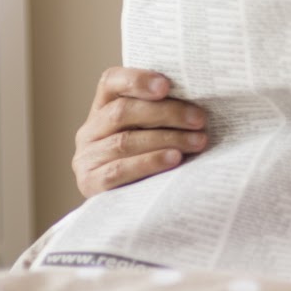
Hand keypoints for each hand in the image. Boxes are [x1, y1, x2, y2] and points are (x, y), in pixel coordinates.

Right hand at [72, 67, 207, 196]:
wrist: (130, 210)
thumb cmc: (151, 160)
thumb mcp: (153, 132)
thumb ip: (163, 113)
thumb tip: (203, 97)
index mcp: (103, 109)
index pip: (111, 82)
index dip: (137, 80)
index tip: (167, 85)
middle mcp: (90, 131)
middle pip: (122, 112)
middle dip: (166, 113)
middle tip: (200, 119)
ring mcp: (86, 158)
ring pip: (124, 141)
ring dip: (166, 139)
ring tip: (197, 141)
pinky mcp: (90, 183)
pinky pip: (119, 170)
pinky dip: (150, 162)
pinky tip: (175, 159)